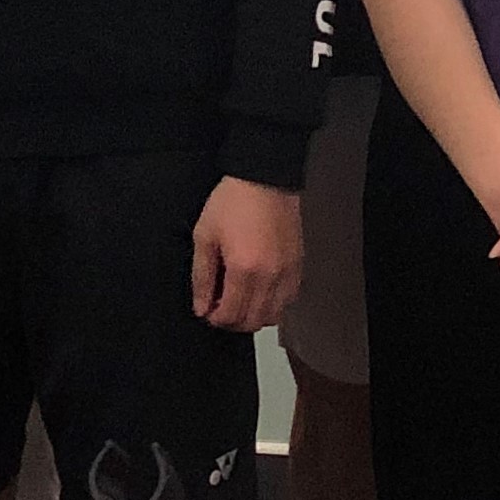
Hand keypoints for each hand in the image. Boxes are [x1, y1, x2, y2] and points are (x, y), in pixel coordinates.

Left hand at [191, 177, 303, 331]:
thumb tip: (201, 307)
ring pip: (273, 316)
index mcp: (244, 270)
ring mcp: (287, 272)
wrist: (265, 177)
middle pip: (253, 321)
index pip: (230, 315)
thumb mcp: (205, 235)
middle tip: (221, 308)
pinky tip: (261, 293)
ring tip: (240, 301)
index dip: (215, 318)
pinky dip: (274, 305)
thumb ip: (202, 276)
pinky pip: (289, 300)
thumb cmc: (233, 202)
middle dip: (233, 322)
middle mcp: (269, 277)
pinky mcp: (298, 265)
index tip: (207, 310)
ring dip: (254, 316)